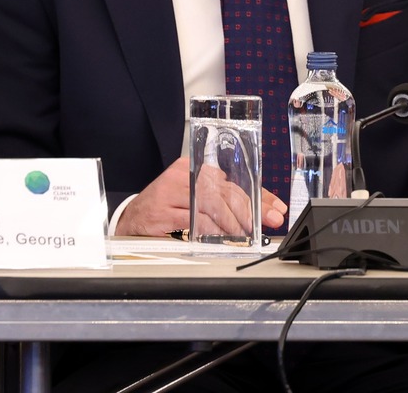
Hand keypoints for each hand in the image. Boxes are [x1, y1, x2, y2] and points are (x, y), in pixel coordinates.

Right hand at [114, 158, 284, 237]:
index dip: (258, 195)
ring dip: (236, 223)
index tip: (275, 208)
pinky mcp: (163, 213)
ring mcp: (170, 194)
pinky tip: (226, 238)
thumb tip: (259, 211)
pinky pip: (195, 222)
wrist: (131, 219)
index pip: (232, 181)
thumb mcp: (192, 196)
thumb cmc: (166, 208)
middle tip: (270, 221)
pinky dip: (214, 232)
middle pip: (225, 192)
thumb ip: (220, 199)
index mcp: (191, 168)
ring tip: (250, 233)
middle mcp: (181, 177)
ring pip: (212, 206)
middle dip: (253, 209)